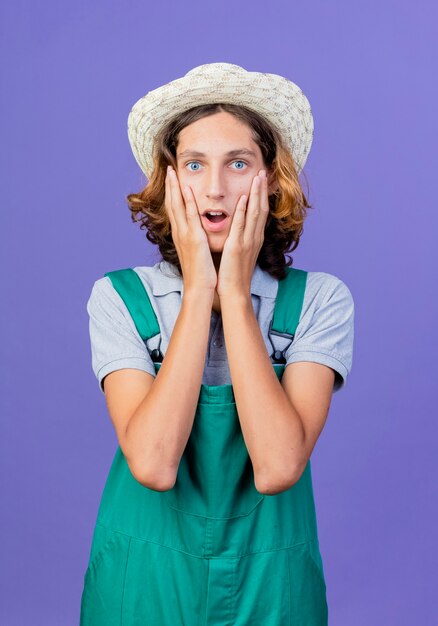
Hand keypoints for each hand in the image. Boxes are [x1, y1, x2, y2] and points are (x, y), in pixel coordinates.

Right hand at [164, 166, 216, 293]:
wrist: (199, 287)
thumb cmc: (200, 272)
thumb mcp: (196, 252)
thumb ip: (195, 240)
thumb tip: (196, 234)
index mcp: (181, 235)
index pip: (175, 209)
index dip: (172, 193)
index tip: (172, 179)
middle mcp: (180, 232)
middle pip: (172, 204)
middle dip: (170, 185)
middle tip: (168, 169)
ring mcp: (185, 235)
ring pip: (177, 206)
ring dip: (175, 188)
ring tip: (173, 172)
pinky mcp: (194, 238)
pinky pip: (190, 216)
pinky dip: (188, 201)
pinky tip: (187, 188)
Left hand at [216, 169, 268, 297]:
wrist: (234, 291)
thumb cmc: (234, 274)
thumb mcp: (240, 253)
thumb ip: (241, 239)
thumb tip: (239, 230)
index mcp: (254, 239)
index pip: (260, 212)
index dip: (262, 195)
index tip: (262, 180)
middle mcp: (254, 238)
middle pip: (261, 208)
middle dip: (263, 189)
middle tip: (263, 171)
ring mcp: (247, 242)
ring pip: (255, 213)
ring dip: (256, 194)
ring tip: (258, 177)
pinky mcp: (237, 247)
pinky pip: (241, 225)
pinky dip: (243, 211)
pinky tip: (244, 198)